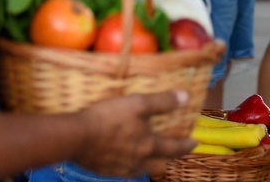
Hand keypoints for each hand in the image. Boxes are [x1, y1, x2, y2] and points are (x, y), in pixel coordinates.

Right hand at [74, 91, 196, 175]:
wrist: (75, 137)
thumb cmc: (107, 118)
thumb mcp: (137, 103)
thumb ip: (162, 102)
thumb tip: (186, 97)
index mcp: (148, 146)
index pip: (174, 148)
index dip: (186, 145)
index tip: (194, 143)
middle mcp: (137, 162)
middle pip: (159, 165)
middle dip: (169, 158)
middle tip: (173, 151)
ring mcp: (120, 169)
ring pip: (141, 170)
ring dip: (149, 163)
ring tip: (149, 155)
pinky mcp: (105, 171)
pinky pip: (124, 172)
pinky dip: (130, 165)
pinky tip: (124, 158)